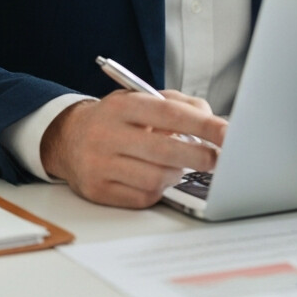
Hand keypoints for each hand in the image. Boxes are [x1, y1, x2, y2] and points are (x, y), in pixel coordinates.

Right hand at [41, 89, 226, 207]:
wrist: (68, 137)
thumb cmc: (118, 118)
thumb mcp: (144, 99)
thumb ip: (181, 105)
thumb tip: (212, 122)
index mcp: (123, 106)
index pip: (170, 114)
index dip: (203, 126)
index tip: (228, 134)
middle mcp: (107, 134)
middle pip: (165, 151)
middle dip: (199, 156)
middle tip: (218, 158)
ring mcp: (99, 164)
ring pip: (156, 178)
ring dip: (178, 174)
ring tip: (181, 165)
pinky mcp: (97, 190)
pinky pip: (141, 197)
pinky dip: (159, 189)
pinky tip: (160, 177)